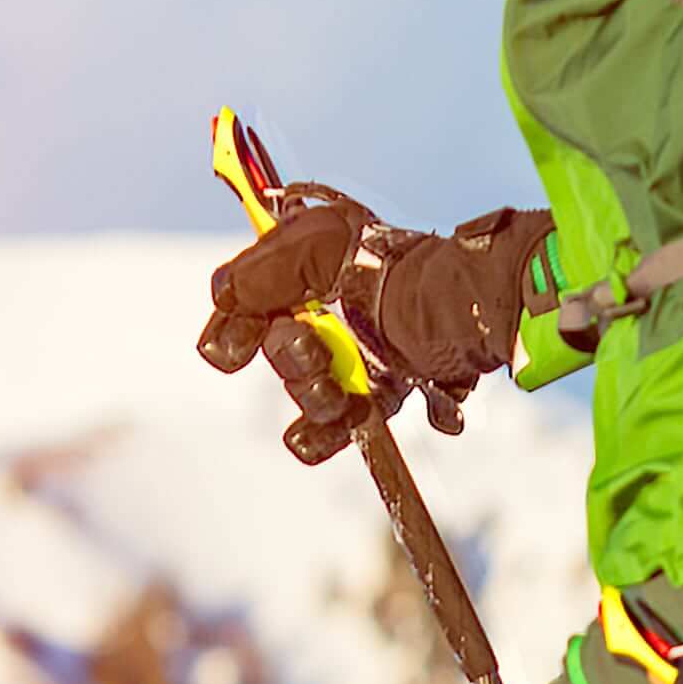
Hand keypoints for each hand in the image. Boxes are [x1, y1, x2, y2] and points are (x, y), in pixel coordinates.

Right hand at [200, 196, 555, 461]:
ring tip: (336, 388)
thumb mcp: (319, 247)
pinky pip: (333, 429)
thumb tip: (224, 294)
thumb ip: (263, 269)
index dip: (234, 327)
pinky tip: (340, 421)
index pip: (250, 301)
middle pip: (275, 351)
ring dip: (311, 394)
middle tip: (310, 347)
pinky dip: (326, 436)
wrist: (458, 315)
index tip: (231, 353)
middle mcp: (330, 310)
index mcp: (311, 266)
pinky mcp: (379, 392)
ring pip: (304, 393)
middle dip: (287, 356)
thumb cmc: (396, 267)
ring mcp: (355, 354)